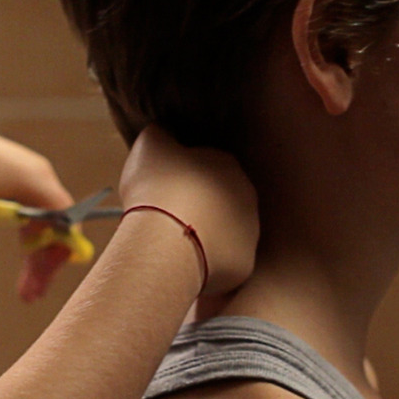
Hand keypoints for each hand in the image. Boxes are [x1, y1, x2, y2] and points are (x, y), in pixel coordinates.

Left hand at [0, 112, 74, 300]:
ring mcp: (30, 180)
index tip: (41, 279)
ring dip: (38, 257)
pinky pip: (34, 219)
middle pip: (58, 226)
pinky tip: (22, 267)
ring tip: (26, 293)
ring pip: (45, 225)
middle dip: (46, 262)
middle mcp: (39, 177)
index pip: (65, 219)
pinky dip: (28, 243)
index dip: (60, 250)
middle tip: (30, 297)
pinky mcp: (17, 184)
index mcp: (35, 178)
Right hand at [118, 126, 257, 295]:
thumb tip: (163, 132)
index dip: (185, 176)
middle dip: (200, 207)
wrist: (167, 241)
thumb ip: (160, 135)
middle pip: (221, 200)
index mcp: (227, 164)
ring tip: (174, 243)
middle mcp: (247, 196)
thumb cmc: (159, 188)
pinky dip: (207, 263)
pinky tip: (184, 263)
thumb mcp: (150, 145)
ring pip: (224, 233)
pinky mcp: (243, 265)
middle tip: (169, 217)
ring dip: (205, 236)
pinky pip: (222, 263)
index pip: (209, 165)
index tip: (164, 187)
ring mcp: (249, 233)